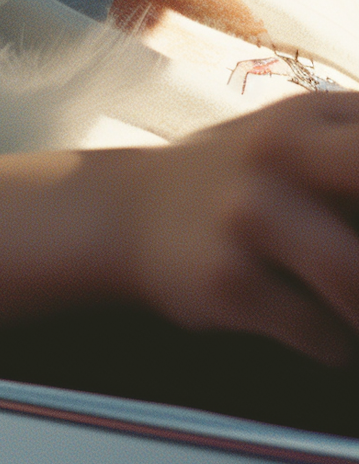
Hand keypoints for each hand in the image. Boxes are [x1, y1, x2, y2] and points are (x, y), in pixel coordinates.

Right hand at [116, 92, 358, 363]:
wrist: (128, 212)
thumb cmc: (248, 178)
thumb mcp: (310, 135)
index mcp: (321, 116)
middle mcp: (284, 152)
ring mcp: (251, 214)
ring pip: (355, 281)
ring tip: (349, 305)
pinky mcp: (227, 280)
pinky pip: (322, 336)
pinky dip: (339, 347)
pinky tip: (324, 330)